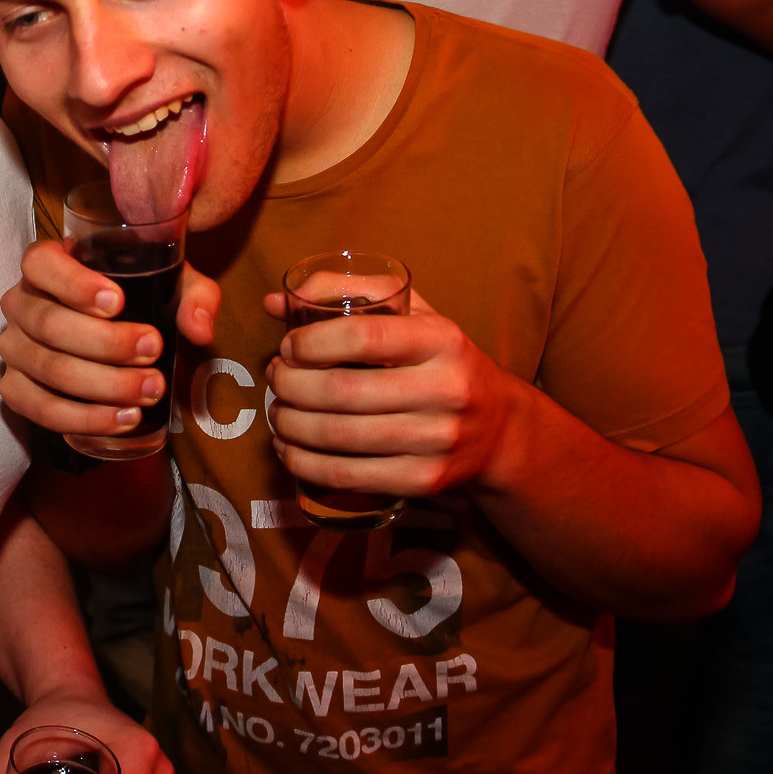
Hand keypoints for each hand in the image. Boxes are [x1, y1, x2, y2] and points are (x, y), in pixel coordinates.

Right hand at [0, 237, 218, 439]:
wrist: (111, 336)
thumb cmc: (134, 300)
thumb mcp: (168, 284)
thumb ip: (194, 296)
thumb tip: (199, 329)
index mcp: (45, 265)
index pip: (41, 264)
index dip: (74, 284)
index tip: (117, 302)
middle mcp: (20, 303)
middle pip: (50, 324)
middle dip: (106, 343)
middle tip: (154, 352)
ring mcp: (13, 348)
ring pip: (49, 369)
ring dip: (103, 385)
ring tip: (150, 390)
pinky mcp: (15, 389)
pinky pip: (40, 409)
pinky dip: (84, 418)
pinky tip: (122, 419)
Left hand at [261, 287, 522, 500]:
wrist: (497, 429)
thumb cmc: (439, 361)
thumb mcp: (413, 314)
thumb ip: (349, 293)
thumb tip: (274, 301)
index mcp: (442, 340)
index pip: (363, 337)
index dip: (311, 343)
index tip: (289, 346)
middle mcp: (445, 390)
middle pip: (341, 391)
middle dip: (290, 385)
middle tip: (276, 378)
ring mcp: (436, 440)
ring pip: (338, 436)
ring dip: (289, 424)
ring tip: (278, 411)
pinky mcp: (423, 480)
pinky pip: (347, 474)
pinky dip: (304, 462)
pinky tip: (289, 448)